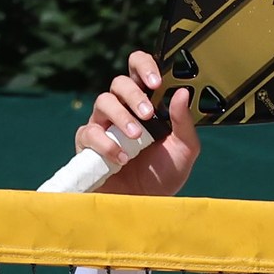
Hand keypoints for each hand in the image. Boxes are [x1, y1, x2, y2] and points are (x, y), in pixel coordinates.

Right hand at [74, 50, 200, 196]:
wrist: (145, 207)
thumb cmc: (163, 176)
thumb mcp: (184, 151)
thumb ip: (184, 123)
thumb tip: (182, 93)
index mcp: (145, 103)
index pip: (139, 70)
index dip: (144, 66)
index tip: (156, 81)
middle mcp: (122, 109)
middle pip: (119, 82)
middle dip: (134, 95)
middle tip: (147, 114)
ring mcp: (103, 125)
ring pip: (103, 101)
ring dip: (121, 117)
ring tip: (136, 137)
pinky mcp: (88, 144)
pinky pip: (90, 133)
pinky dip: (106, 144)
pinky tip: (121, 159)